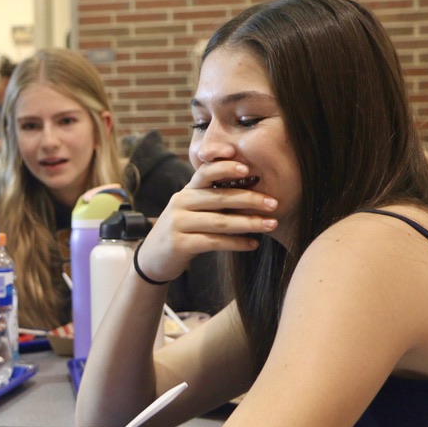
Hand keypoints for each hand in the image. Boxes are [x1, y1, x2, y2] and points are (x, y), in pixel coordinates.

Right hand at [138, 161, 278, 282]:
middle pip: (219, 197)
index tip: (247, 168)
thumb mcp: (191, 210)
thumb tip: (253, 193)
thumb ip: (212, 200)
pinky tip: (253, 244)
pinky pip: (214, 242)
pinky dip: (236, 243)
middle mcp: (180, 203)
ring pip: (219, 221)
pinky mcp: (180, 244)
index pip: (205, 173)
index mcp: (186, 191)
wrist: (153, 259)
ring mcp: (178, 223)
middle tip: (274, 203)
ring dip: (249, 223)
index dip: (225, 168)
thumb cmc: (181, 231)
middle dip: (250, 199)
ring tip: (271, 225)